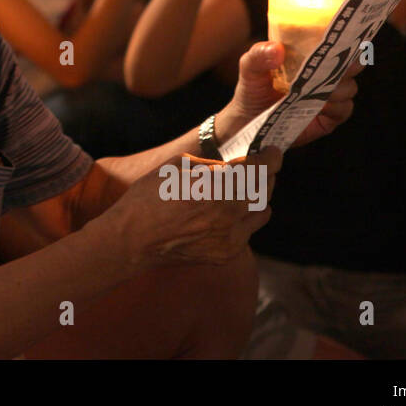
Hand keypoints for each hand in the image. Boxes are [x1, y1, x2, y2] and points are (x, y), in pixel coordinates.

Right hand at [105, 147, 280, 270]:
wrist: (132, 239)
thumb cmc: (148, 197)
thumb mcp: (177, 166)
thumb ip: (212, 165)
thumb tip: (236, 164)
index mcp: (214, 185)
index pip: (259, 168)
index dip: (271, 158)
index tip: (273, 152)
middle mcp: (227, 212)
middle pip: (265, 189)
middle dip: (265, 175)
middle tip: (259, 168)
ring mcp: (229, 236)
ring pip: (262, 211)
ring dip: (256, 198)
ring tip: (241, 191)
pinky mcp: (226, 253)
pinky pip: (248, 231)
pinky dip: (243, 219)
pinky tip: (226, 214)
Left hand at [215, 42, 358, 148]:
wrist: (248, 121)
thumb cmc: (252, 88)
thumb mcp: (250, 67)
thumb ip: (258, 55)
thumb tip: (277, 50)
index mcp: (311, 55)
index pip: (339, 43)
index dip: (349, 38)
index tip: (349, 37)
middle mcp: (325, 74)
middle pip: (353, 64)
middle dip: (351, 63)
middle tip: (340, 64)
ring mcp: (329, 96)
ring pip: (350, 88)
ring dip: (340, 87)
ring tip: (321, 89)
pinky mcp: (328, 118)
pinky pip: (344, 110)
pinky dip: (336, 106)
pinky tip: (321, 105)